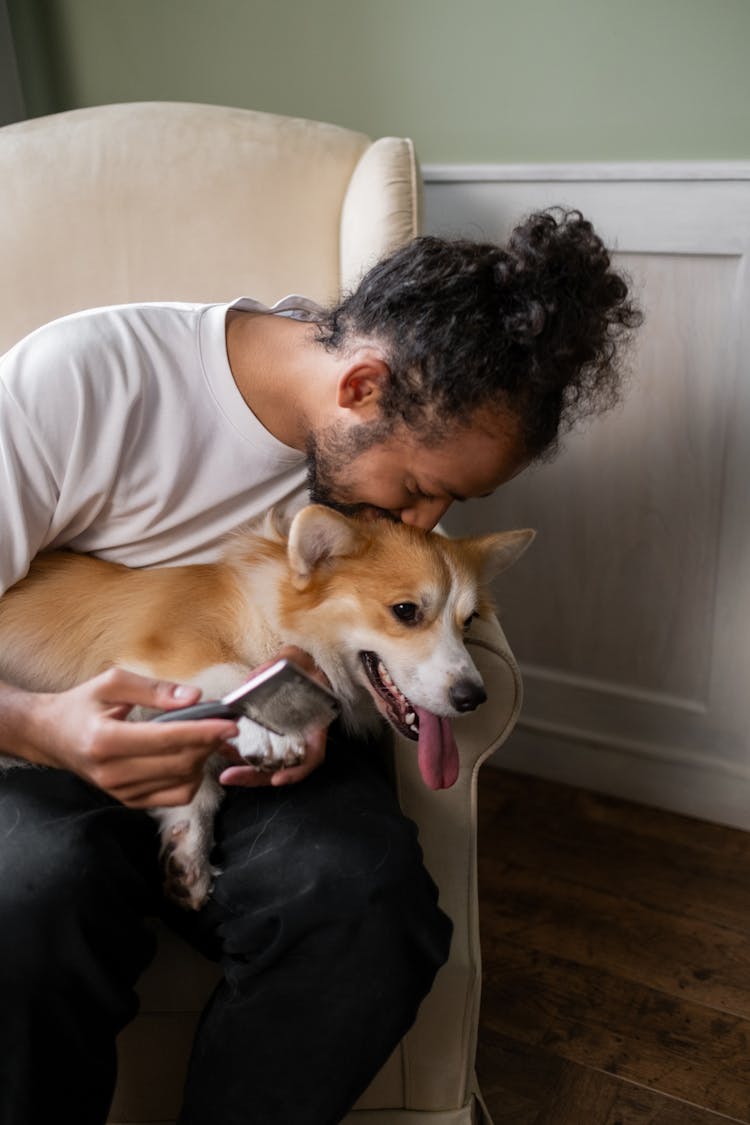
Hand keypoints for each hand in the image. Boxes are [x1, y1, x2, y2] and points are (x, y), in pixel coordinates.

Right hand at [16, 668, 238, 808]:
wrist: (51, 736)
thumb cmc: (82, 704)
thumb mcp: (112, 683)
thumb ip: (155, 689)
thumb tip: (195, 697)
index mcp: (105, 740)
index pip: (167, 739)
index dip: (204, 732)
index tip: (231, 723)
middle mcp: (112, 773)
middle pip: (180, 764)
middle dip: (209, 744)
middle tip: (224, 724)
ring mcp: (120, 792)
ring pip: (183, 783)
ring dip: (203, 760)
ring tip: (204, 737)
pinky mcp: (129, 801)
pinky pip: (176, 796)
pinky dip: (192, 778)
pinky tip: (190, 757)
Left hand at [218, 645, 331, 787]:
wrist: (304, 666)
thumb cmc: (304, 665)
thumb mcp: (296, 658)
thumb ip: (278, 665)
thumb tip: (253, 678)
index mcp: (315, 725)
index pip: (312, 756)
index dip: (296, 772)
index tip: (277, 779)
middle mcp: (302, 738)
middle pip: (283, 768)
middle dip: (256, 777)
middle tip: (230, 777)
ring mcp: (286, 739)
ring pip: (268, 766)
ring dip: (245, 772)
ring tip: (223, 770)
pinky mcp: (270, 735)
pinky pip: (258, 753)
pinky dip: (242, 756)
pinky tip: (224, 752)